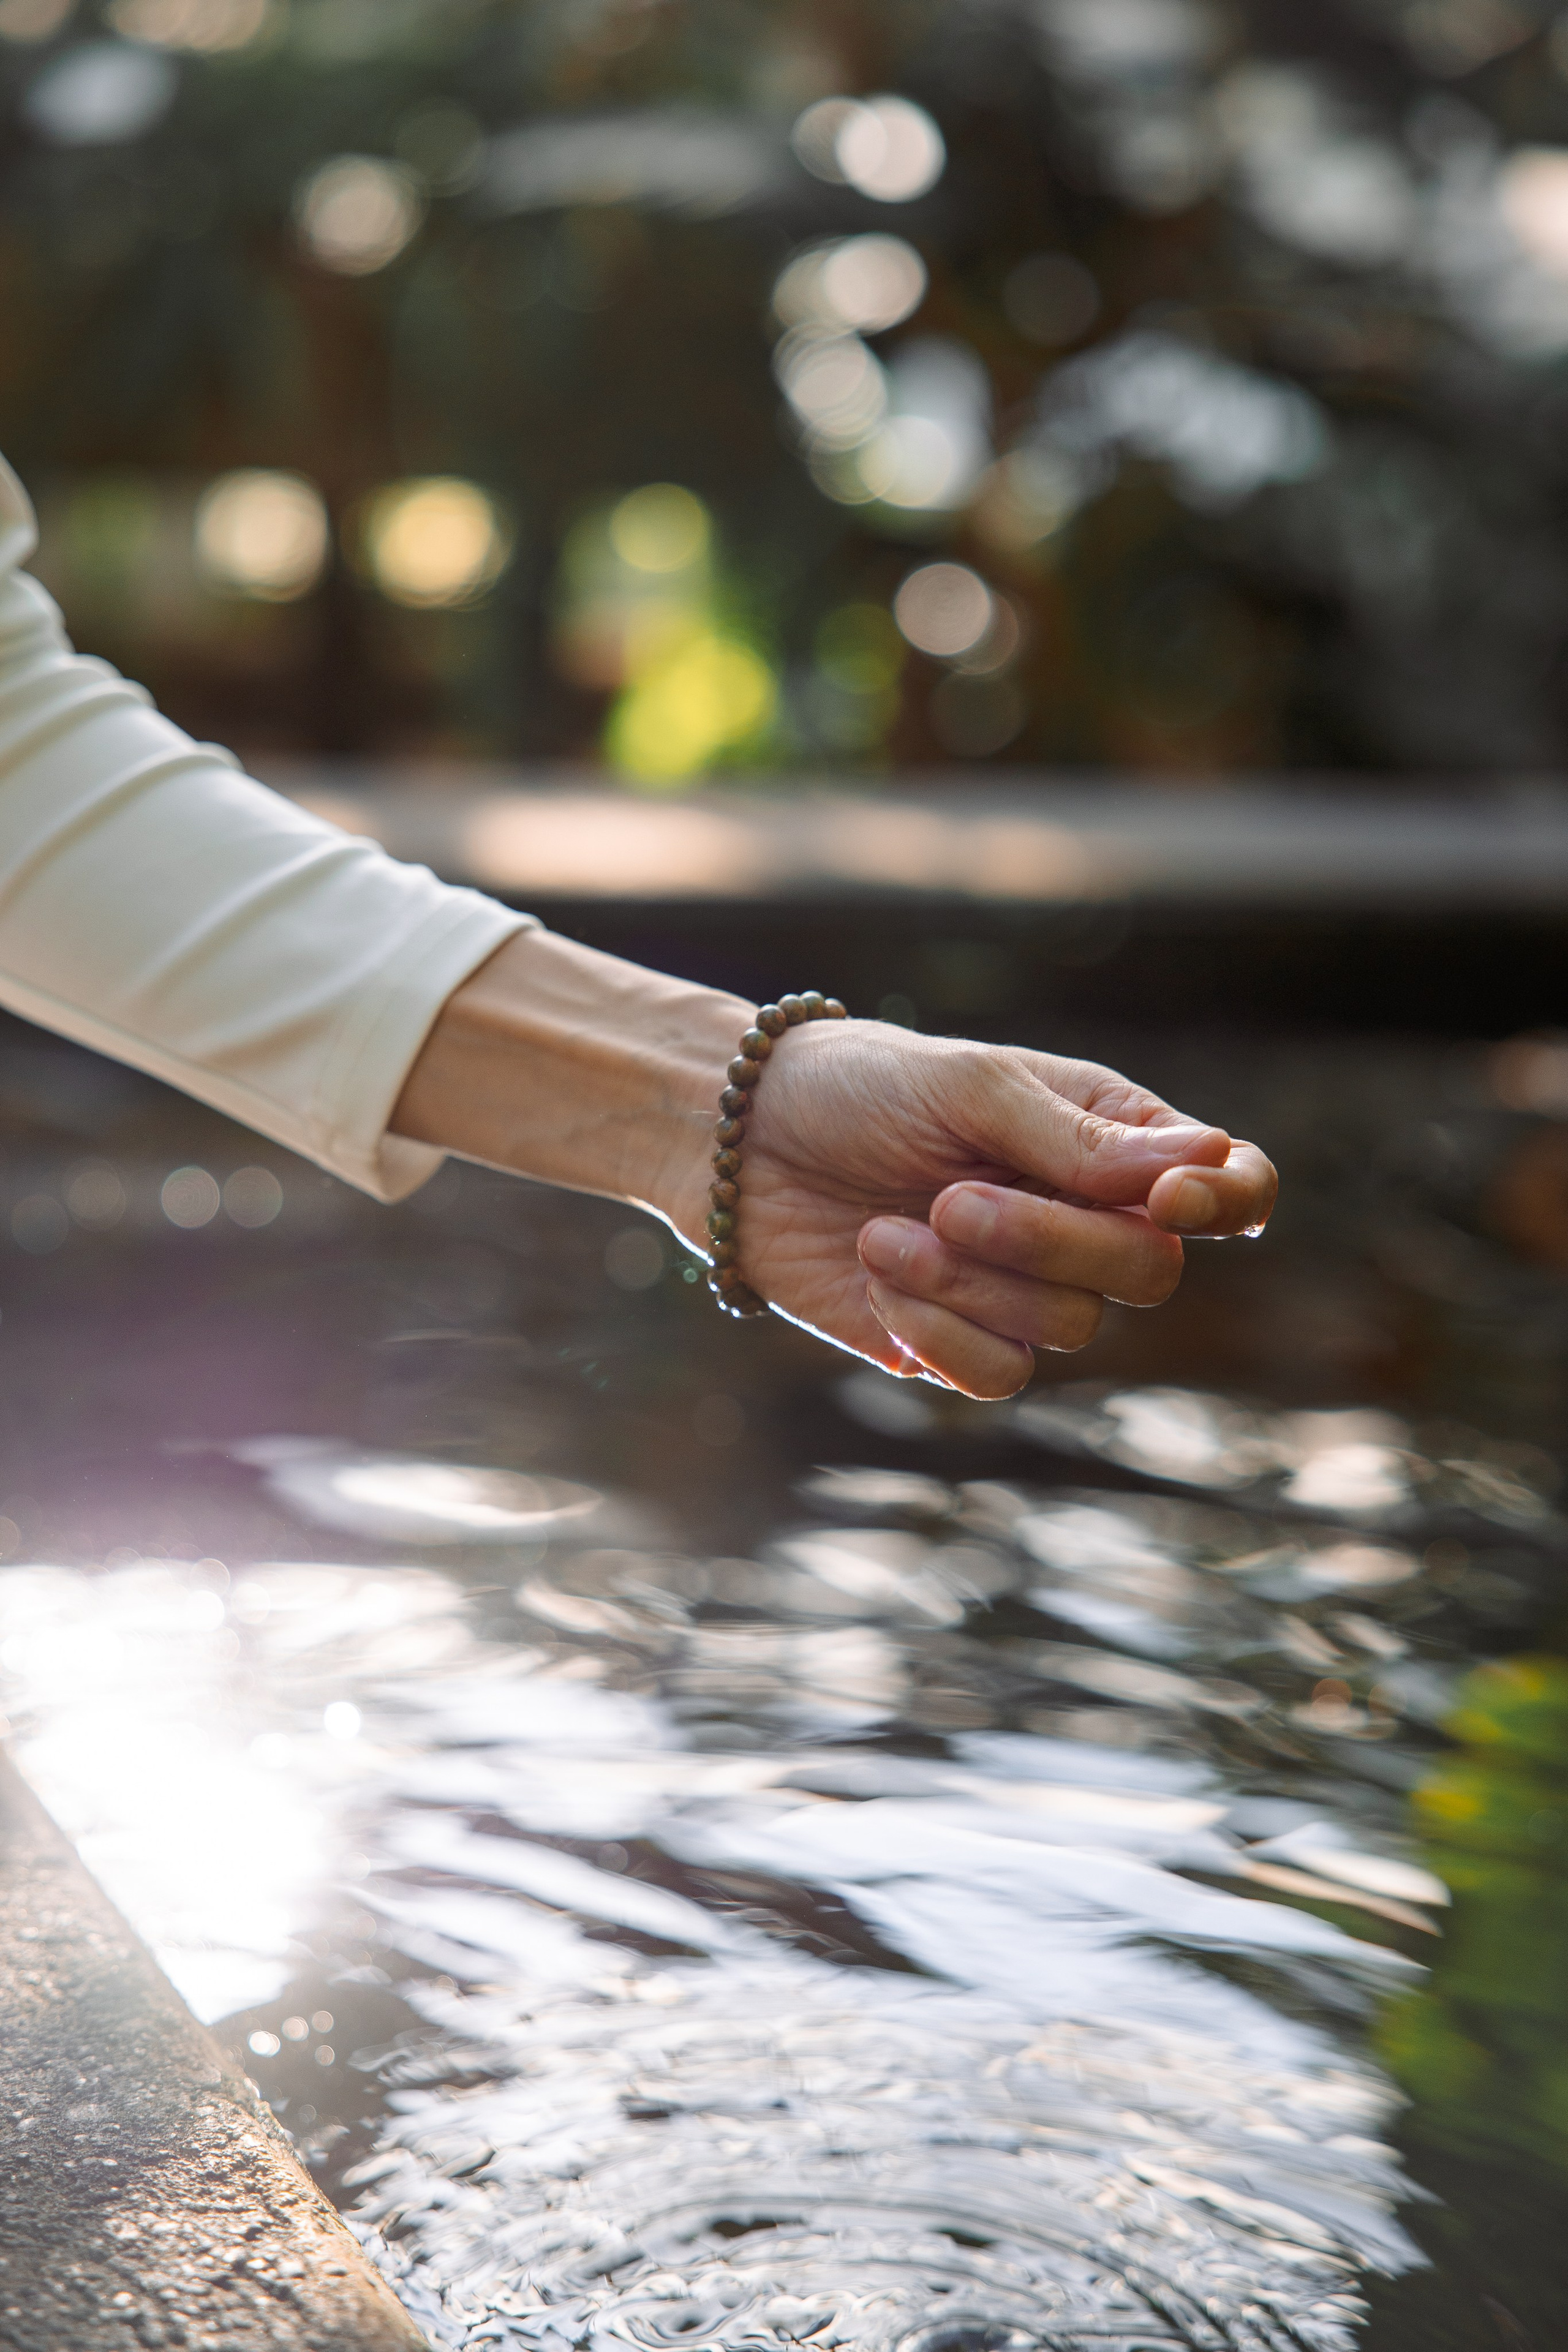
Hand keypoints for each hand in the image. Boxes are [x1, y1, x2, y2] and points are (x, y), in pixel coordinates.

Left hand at [660, 1018, 1276, 1399]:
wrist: (737, 1143)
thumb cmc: (860, 1088)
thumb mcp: (969, 1087)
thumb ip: (1077, 1139)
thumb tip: (1204, 1165)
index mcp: (1113, 1139)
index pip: (1233, 1187)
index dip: (1227, 1204)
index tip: (1169, 1201)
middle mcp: (1087, 1219)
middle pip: (1149, 1274)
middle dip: (1051, 1243)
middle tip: (952, 1199)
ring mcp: (1028, 1290)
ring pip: (1070, 1329)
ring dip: (969, 1281)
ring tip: (886, 1230)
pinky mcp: (962, 1345)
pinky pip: (999, 1375)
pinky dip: (936, 1331)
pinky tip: (877, 1275)